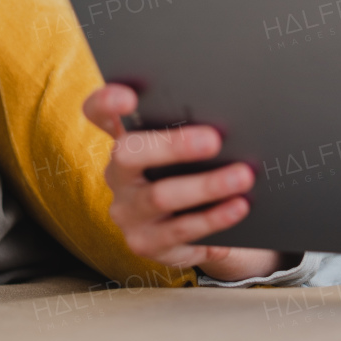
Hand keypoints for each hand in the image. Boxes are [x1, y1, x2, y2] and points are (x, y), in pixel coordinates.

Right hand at [82, 83, 292, 281]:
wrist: (195, 232)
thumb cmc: (191, 175)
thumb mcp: (185, 154)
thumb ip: (193, 132)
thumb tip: (231, 117)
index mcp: (125, 141)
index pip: (98, 114)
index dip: (105, 103)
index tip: (128, 97)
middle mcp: (118, 176)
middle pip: (128, 154)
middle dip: (172, 145)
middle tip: (214, 139)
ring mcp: (128, 213)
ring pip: (160, 196)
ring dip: (206, 185)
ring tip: (242, 177)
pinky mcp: (146, 243)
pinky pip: (181, 230)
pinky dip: (214, 218)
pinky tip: (238, 207)